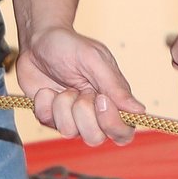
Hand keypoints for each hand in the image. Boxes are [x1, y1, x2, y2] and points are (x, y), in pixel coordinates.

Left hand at [17, 25, 144, 146]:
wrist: (38, 41)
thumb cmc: (70, 46)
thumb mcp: (94, 59)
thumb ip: (115, 86)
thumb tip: (139, 111)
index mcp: (112, 100)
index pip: (123, 131)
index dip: (113, 124)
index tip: (100, 99)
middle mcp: (93, 113)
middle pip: (95, 138)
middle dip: (83, 114)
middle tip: (78, 91)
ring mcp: (71, 117)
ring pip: (70, 132)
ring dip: (62, 105)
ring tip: (63, 87)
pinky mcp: (50, 117)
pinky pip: (48, 123)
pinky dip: (45, 103)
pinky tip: (47, 90)